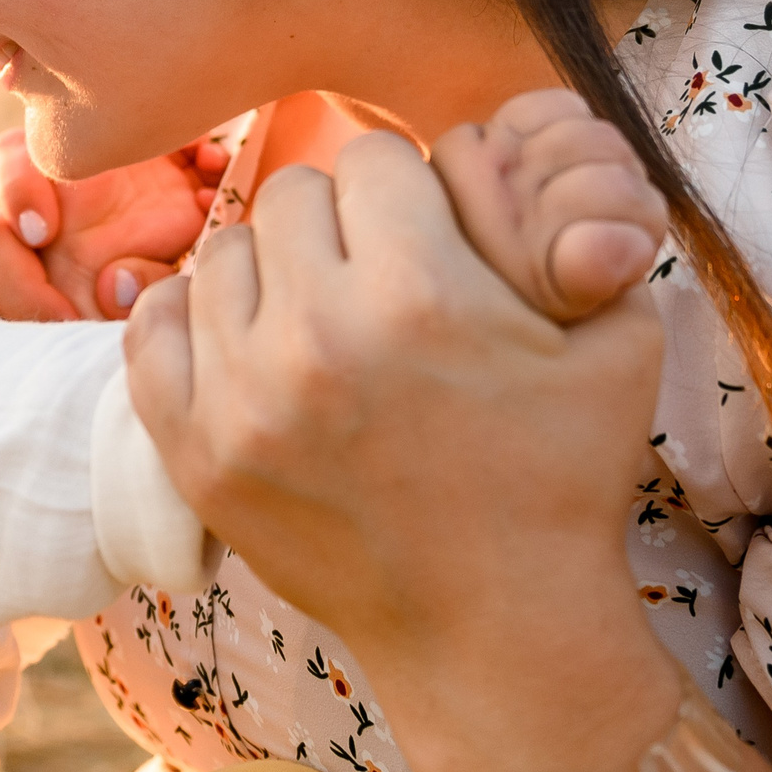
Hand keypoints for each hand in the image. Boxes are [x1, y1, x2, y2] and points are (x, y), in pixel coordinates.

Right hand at [0, 128, 221, 320]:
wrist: (215, 301)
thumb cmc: (202, 238)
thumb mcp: (198, 224)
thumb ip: (171, 231)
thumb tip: (114, 288)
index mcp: (71, 183)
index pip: (12, 159)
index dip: (18, 188)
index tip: (44, 230)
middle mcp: (34, 230)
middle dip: (14, 279)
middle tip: (64, 316)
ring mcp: (17, 278)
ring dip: (6, 318)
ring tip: (64, 342)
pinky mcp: (12, 320)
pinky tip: (45, 356)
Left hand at [125, 132, 670, 771]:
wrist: (494, 626)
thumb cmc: (562, 477)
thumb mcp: (618, 340)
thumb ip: (579, 228)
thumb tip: (505, 145)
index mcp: (421, 297)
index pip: (375, 159)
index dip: (409, 192)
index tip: (426, 237)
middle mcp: (317, 339)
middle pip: (295, 195)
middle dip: (343, 224)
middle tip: (377, 278)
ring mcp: (242, 400)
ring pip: (226, 251)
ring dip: (275, 269)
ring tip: (321, 316)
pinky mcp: (194, 452)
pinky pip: (153, 325)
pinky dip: (195, 318)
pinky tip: (248, 337)